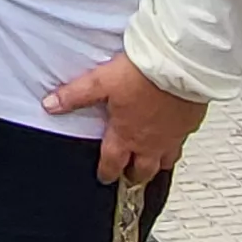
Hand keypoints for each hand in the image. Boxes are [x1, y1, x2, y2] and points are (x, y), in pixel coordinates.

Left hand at [43, 53, 205, 184]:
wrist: (179, 64)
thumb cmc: (143, 74)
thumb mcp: (101, 82)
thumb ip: (75, 96)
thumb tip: (51, 105)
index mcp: (126, 135)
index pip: (113, 164)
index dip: (107, 173)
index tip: (105, 177)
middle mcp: (151, 141)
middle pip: (143, 171)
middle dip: (134, 176)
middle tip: (130, 177)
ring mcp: (173, 135)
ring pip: (166, 161)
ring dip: (158, 163)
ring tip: (154, 163)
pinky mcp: (190, 123)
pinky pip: (183, 140)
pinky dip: (177, 141)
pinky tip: (174, 132)